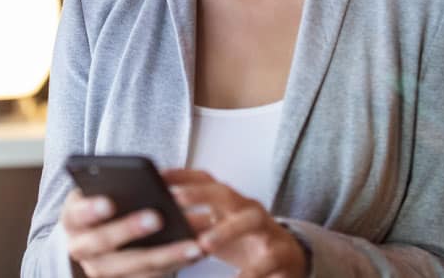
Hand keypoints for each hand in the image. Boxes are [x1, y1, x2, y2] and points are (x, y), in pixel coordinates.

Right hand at [59, 188, 204, 277]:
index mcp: (72, 220)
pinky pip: (151, 277)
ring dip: (166, 256)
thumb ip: (113, 182)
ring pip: (133, 267)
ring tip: (193, 243)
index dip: (91, 210)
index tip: (109, 202)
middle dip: (129, 231)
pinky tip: (196, 251)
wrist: (92, 231)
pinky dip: (175, 264)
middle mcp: (81, 249)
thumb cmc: (101, 199)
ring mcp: (102, 269)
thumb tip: (150, 176)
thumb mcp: (97, 187)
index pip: (77, 215)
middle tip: (157, 217)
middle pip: (103, 244)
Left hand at [162, 169, 308, 277]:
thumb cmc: (244, 243)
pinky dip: (252, 271)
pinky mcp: (282, 254)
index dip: (183, 176)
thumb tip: (155, 220)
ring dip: (226, 229)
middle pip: (226, 193)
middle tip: (176, 199)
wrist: (288, 260)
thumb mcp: (219, 230)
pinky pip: (268, 260)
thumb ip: (195, 224)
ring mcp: (267, 229)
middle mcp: (248, 210)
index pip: (206, 181)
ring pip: (250, 221)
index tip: (158, 175)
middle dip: (200, 194)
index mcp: (231, 203)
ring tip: (204, 243)